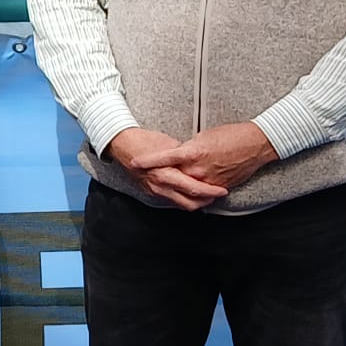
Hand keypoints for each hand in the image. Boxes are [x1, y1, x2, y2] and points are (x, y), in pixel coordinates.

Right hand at [104, 127, 231, 211]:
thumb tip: (201, 162)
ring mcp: (155, 191)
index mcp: (166, 173)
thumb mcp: (170, 145)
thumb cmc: (145, 140)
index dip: (211, 191)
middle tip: (218, 195)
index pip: (194, 188)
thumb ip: (185, 157)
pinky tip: (190, 194)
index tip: (222, 189)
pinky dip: (184, 199)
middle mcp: (161, 186)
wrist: (122, 145)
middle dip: (207, 201)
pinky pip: (172, 201)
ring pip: (182, 205)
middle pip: (190, 202)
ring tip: (207, 196)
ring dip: (196, 203)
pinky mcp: (151, 193)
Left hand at [121, 122, 278, 199]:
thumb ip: (188, 150)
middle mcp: (197, 169)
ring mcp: (208, 180)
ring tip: (164, 187)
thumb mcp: (203, 137)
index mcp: (192, 152)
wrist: (255, 144)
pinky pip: (201, 194)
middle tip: (146, 176)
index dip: (147, 161)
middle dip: (159, 177)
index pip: (163, 158)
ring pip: (185, 189)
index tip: (134, 162)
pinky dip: (194, 193)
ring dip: (175, 189)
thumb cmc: (231, 135)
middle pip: (172, 178)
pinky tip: (189, 193)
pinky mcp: (218, 186)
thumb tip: (179, 156)